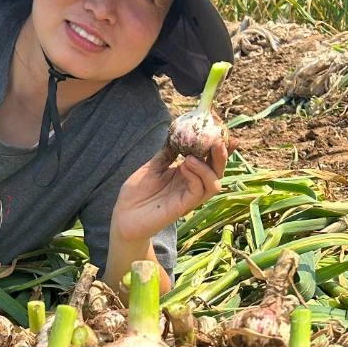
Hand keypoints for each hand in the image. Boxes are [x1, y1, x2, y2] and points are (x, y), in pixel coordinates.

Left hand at [110, 139, 226, 243]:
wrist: (124, 215)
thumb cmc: (137, 192)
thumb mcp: (153, 166)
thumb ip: (168, 151)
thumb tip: (179, 131)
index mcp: (187, 174)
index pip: (210, 160)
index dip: (221, 147)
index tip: (223, 131)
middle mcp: (192, 185)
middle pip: (218, 171)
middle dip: (221, 155)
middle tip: (217, 140)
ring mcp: (188, 197)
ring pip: (214, 183)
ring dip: (207, 167)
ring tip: (191, 157)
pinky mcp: (182, 207)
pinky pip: (197, 191)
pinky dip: (195, 176)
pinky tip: (184, 166)